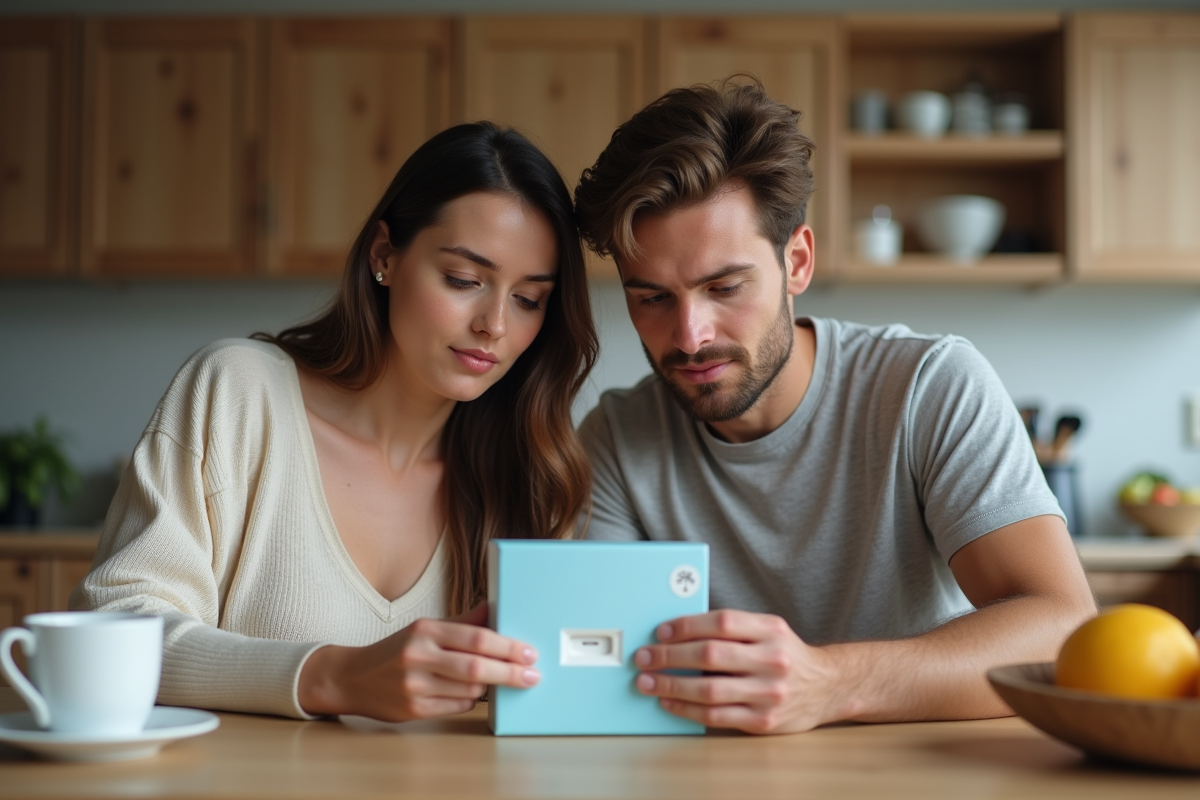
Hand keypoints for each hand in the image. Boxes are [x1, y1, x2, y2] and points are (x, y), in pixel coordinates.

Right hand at [299, 602, 538, 720]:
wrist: (352, 678)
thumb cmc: (395, 650)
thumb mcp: (425, 628)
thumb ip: (461, 622)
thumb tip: (493, 607)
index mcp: (425, 631)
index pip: (475, 637)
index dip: (507, 646)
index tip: (528, 653)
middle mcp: (418, 656)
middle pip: (476, 666)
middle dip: (509, 671)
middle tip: (532, 674)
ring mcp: (415, 685)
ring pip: (469, 688)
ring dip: (490, 685)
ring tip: (500, 679)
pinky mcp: (413, 709)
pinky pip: (457, 705)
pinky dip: (470, 698)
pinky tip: (472, 692)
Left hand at [633, 609, 840, 733]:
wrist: (827, 687)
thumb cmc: (786, 655)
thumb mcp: (768, 630)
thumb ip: (733, 629)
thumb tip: (678, 631)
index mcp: (771, 630)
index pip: (722, 622)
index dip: (687, 625)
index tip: (661, 631)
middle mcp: (772, 660)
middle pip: (711, 655)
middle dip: (670, 656)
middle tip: (645, 657)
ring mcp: (769, 692)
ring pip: (710, 689)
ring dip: (672, 686)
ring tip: (648, 682)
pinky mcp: (764, 720)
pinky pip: (717, 715)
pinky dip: (687, 710)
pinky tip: (670, 703)